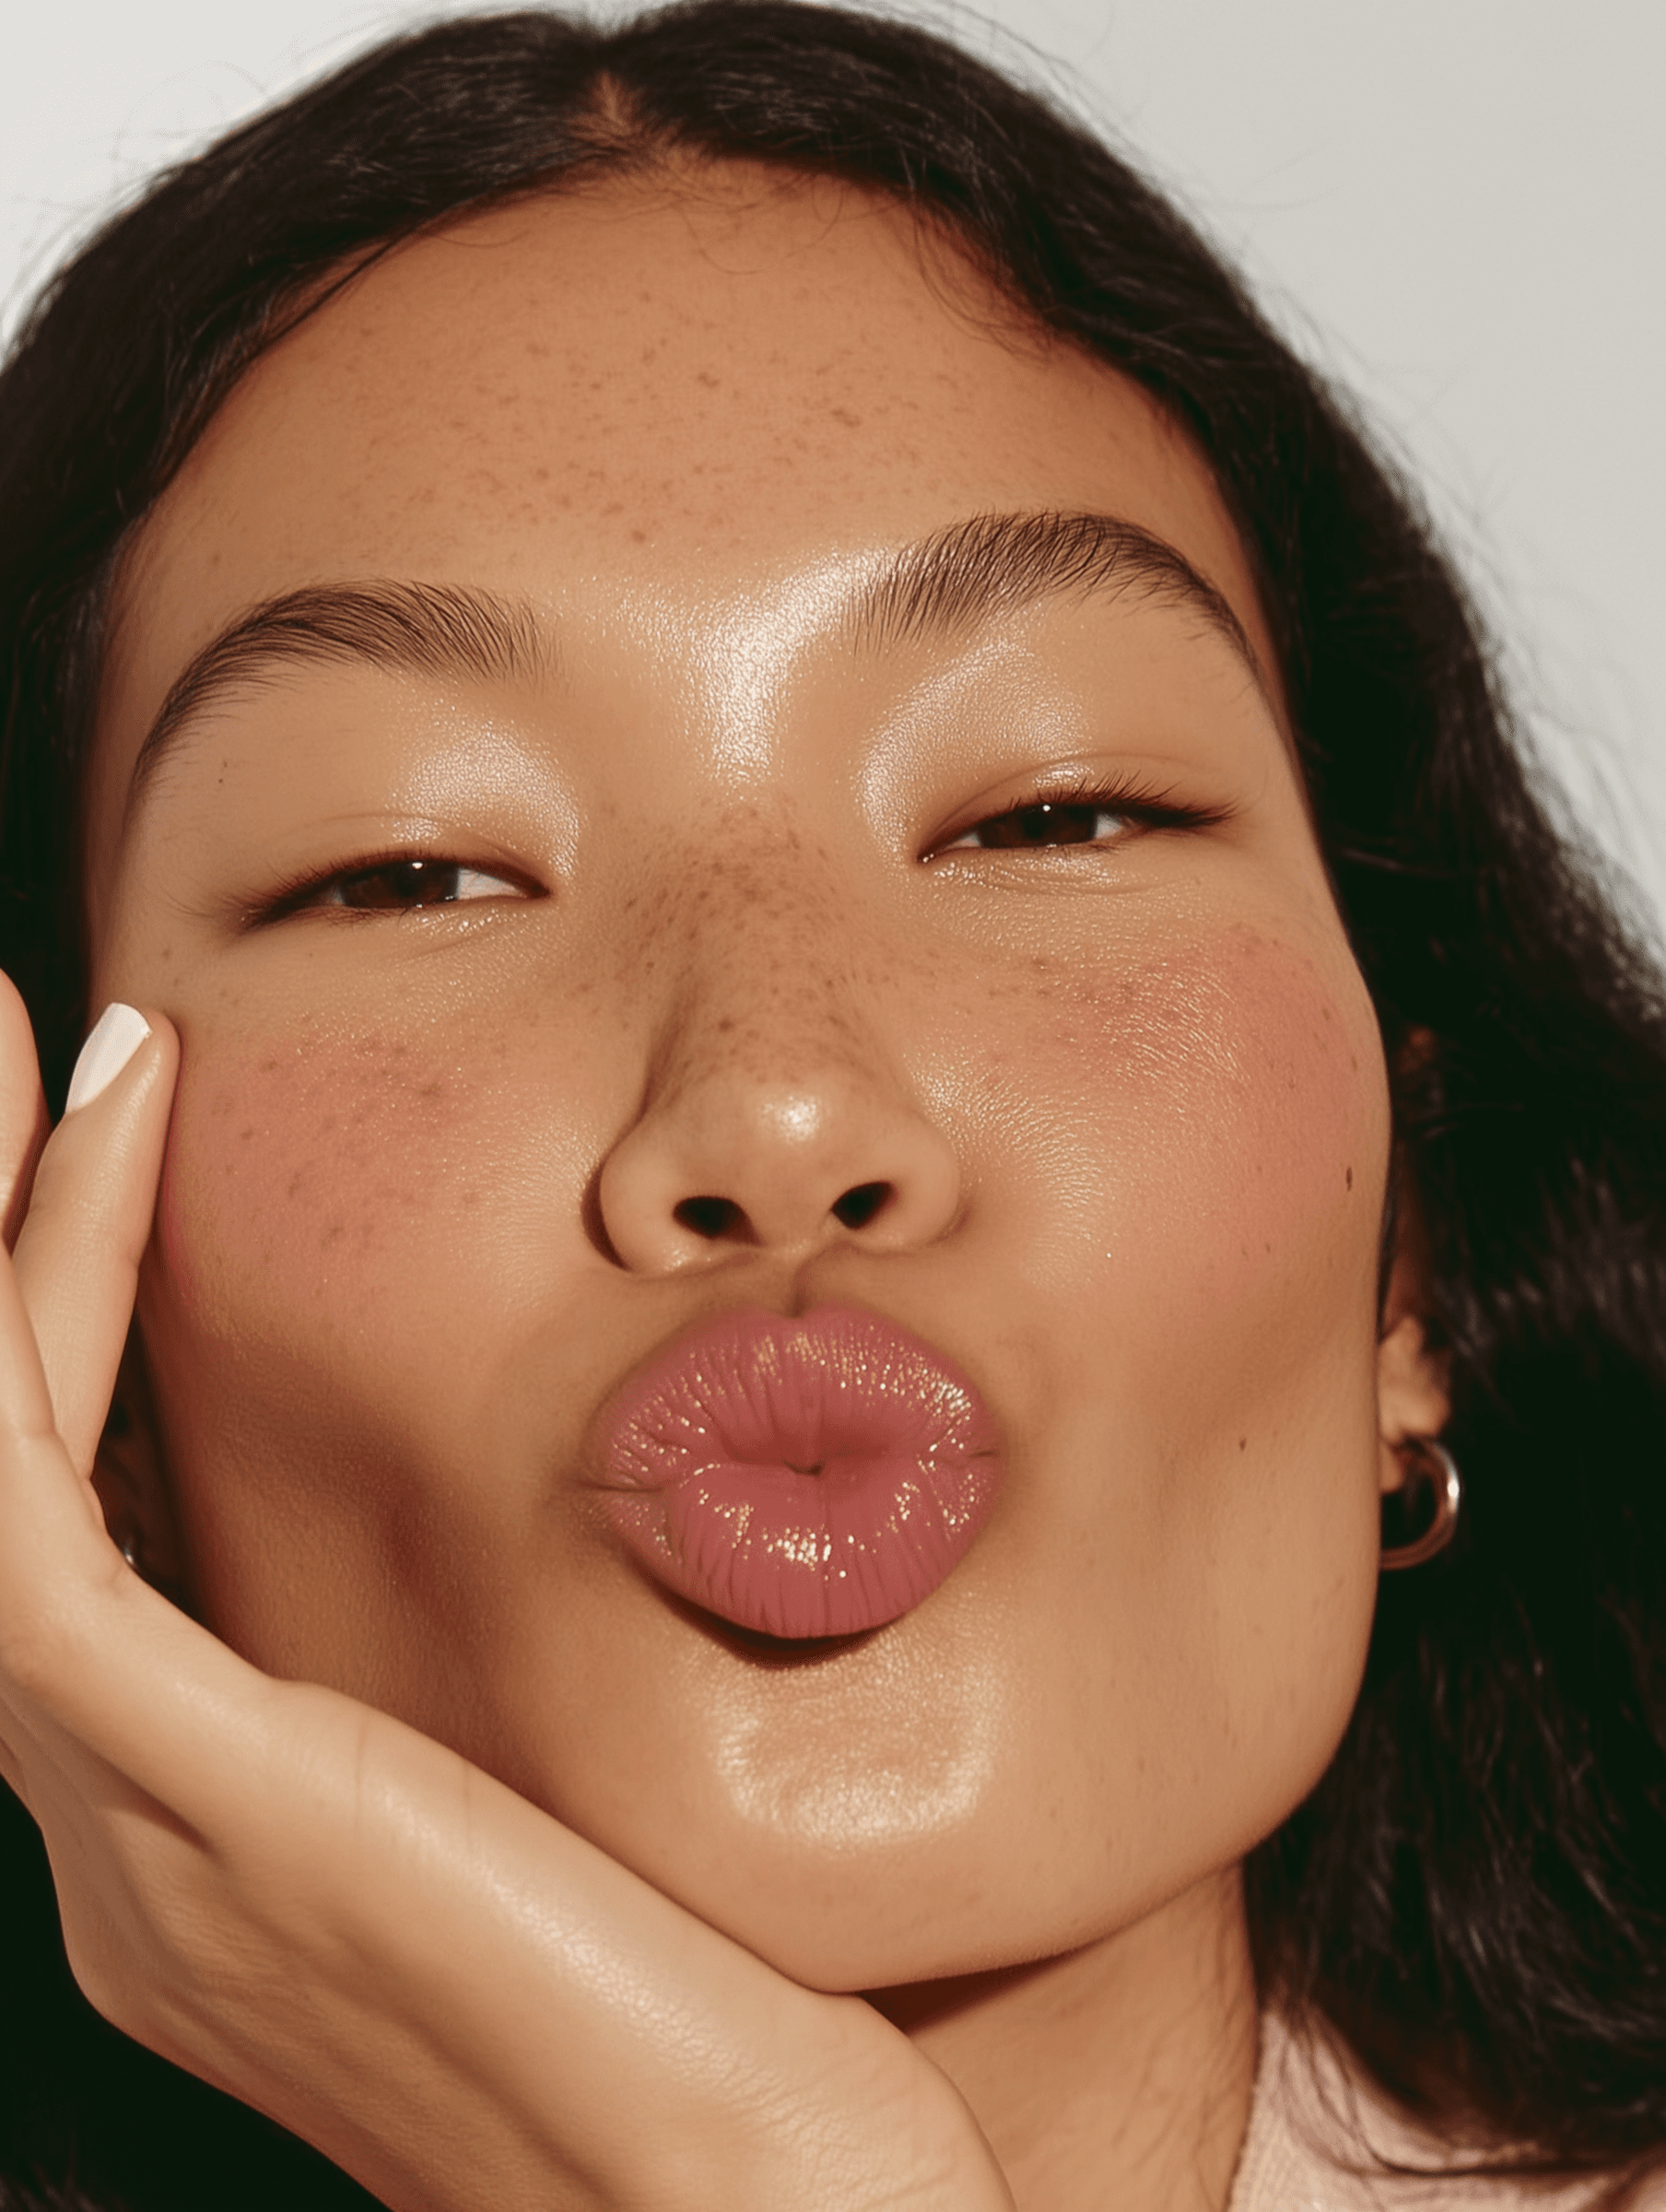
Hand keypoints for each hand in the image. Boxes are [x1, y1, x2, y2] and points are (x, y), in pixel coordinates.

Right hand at [0, 976, 1013, 2211]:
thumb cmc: (720, 2038)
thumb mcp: (559, 1816)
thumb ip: (480, 1699)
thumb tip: (541, 1532)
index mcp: (214, 1840)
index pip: (80, 1539)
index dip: (65, 1338)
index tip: (121, 1153)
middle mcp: (134, 1835)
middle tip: (21, 1063)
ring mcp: (143, 1827)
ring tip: (35, 1054)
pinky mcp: (205, 1798)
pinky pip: (33, 1511)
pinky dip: (41, 1304)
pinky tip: (118, 1142)